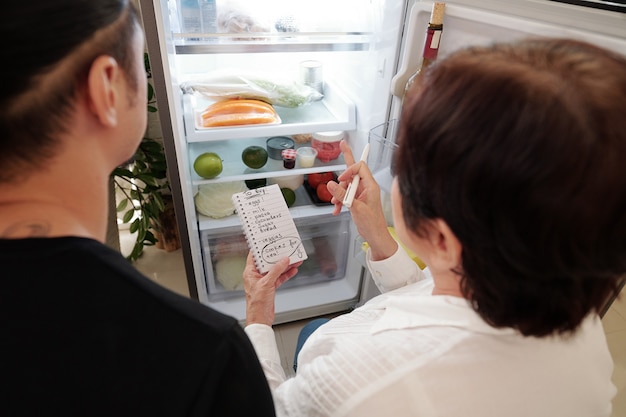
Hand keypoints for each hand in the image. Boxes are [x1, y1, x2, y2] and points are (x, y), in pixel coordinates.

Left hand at [243, 252, 300, 325]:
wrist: (261, 318)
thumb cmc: (256, 304)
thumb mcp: (267, 284)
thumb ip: (276, 271)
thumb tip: (283, 261)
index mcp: (250, 273)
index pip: (254, 256)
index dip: (261, 248)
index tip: (268, 241)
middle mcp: (256, 276)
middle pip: (268, 262)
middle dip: (278, 257)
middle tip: (285, 250)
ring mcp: (264, 281)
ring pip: (276, 270)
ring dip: (285, 265)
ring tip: (294, 259)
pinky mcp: (271, 287)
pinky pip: (279, 277)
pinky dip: (286, 274)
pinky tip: (293, 270)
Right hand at [327, 140, 397, 260]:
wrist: (375, 236)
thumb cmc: (372, 224)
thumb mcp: (355, 207)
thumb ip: (342, 195)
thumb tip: (331, 185)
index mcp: (370, 186)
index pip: (360, 168)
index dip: (349, 170)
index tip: (341, 179)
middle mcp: (366, 188)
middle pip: (352, 175)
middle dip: (341, 182)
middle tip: (338, 164)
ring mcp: (362, 194)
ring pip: (346, 186)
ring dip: (339, 194)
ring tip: (336, 204)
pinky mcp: (357, 200)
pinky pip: (346, 195)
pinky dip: (340, 201)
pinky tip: (337, 209)